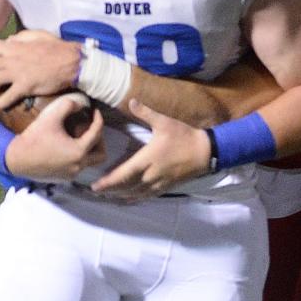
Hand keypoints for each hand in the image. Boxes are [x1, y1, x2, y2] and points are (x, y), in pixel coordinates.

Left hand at [0, 30, 81, 107]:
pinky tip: (4, 102)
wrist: (71, 63)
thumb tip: (7, 40)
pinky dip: (2, 102)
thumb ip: (21, 37)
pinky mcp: (24, 88)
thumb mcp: (38, 35)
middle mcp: (11, 60)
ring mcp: (16, 75)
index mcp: (14, 46)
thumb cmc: (57, 48)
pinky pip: (4, 99)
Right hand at [5, 96, 105, 181]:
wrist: (16, 158)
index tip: (95, 111)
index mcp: (79, 151)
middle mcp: (78, 165)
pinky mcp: (63, 177)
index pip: (97, 133)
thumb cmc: (34, 137)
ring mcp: (71, 174)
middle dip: (99, 140)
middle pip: (101, 154)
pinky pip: (78, 167)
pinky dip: (78, 157)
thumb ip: (69, 105)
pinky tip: (68, 147)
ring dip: (89, 150)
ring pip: (90, 162)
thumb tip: (81, 104)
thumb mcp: (51, 116)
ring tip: (80, 137)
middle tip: (90, 129)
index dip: (98, 119)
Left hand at [90, 99, 211, 199]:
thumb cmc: (184, 136)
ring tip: (107, 196)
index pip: (124, 173)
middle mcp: (151, 174)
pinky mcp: (166, 187)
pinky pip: (147, 196)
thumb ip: (146, 113)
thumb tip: (131, 101)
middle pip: (126, 186)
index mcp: (148, 159)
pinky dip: (135, 199)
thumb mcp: (164, 122)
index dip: (109, 181)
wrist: (205, 152)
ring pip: (136, 193)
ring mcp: (159, 183)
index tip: (95, 186)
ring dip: (120, 196)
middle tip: (95, 192)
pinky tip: (128, 200)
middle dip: (110, 190)